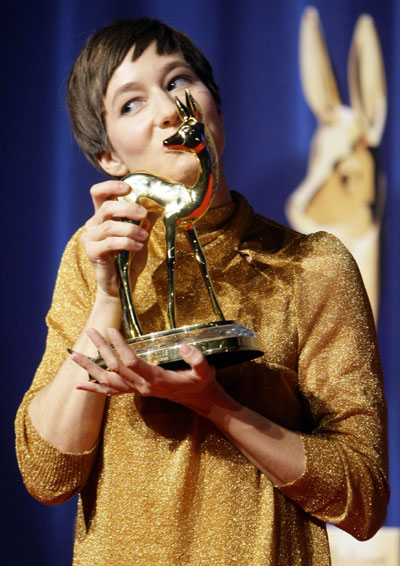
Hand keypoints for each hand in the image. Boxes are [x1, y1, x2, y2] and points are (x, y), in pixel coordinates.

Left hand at [71, 328, 218, 411]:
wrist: (199, 398)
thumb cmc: (201, 381)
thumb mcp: (204, 370)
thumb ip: (197, 359)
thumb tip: (184, 345)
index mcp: (155, 379)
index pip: (131, 363)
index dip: (120, 346)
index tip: (111, 330)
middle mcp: (142, 386)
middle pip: (114, 368)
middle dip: (101, 349)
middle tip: (90, 330)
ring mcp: (138, 390)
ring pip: (108, 381)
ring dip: (90, 368)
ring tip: (74, 356)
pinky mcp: (136, 390)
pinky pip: (111, 391)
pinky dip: (94, 388)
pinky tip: (80, 385)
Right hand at [81, 180, 150, 295]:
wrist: (121, 285)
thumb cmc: (130, 259)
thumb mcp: (141, 236)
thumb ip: (146, 220)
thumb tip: (157, 204)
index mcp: (102, 216)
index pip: (99, 193)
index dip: (111, 186)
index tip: (129, 187)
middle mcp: (93, 224)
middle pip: (106, 207)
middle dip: (128, 208)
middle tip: (144, 213)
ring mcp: (90, 238)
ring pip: (109, 226)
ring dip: (131, 229)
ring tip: (143, 237)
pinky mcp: (91, 252)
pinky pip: (110, 242)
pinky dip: (126, 243)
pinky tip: (137, 247)